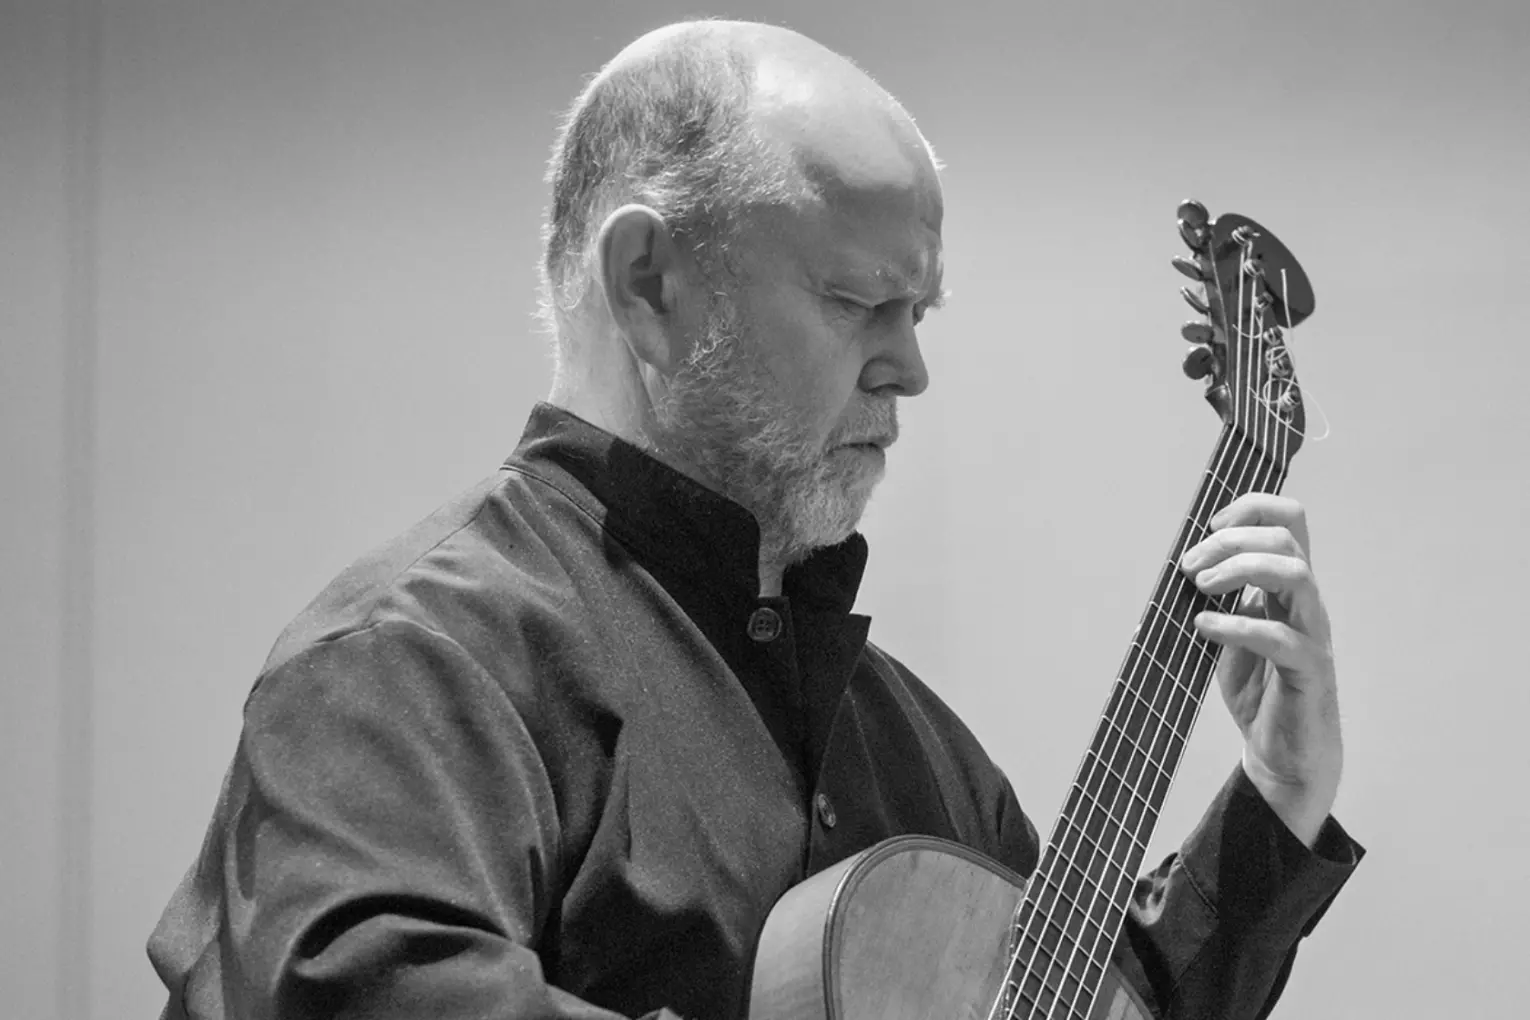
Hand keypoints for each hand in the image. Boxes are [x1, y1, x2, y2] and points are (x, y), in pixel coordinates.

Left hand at [1178, 493, 1342, 846]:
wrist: (1283, 754)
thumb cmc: (1257, 689)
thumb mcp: (1226, 631)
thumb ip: (1213, 598)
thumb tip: (1173, 571)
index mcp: (1287, 585)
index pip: (1290, 518)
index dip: (1250, 508)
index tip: (1208, 526)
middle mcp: (1306, 602)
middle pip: (1287, 538)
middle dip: (1230, 541)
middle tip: (1189, 568)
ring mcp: (1312, 633)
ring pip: (1295, 573)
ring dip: (1239, 570)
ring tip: (1199, 588)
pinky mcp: (1309, 670)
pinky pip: (1279, 637)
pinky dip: (1235, 625)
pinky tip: (1203, 627)